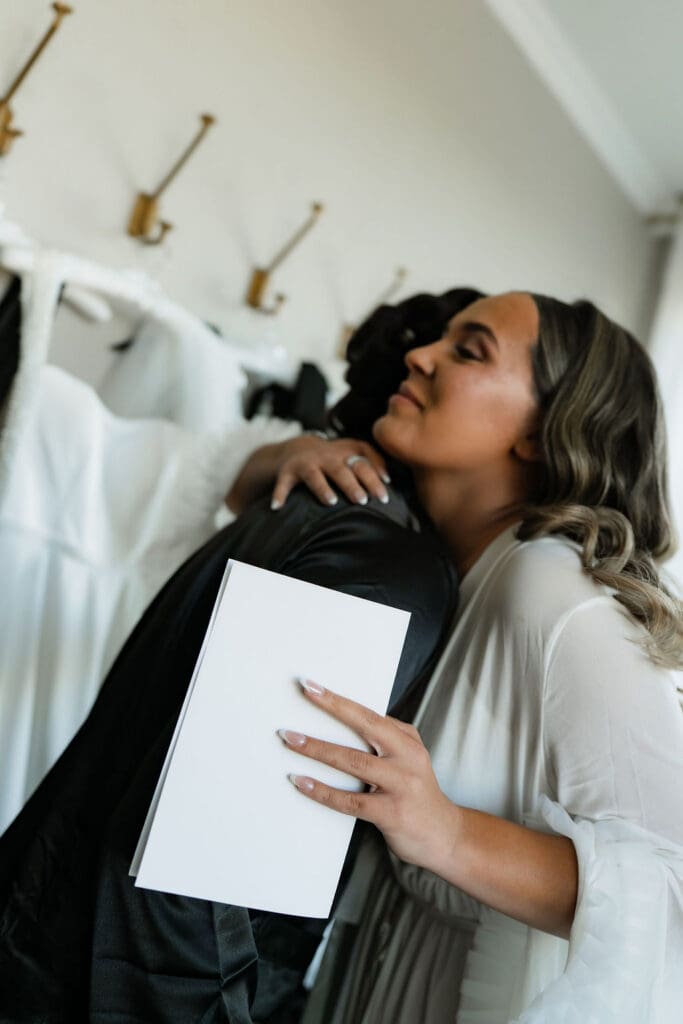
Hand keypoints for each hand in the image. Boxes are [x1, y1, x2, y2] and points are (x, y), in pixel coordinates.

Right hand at [270, 437, 390, 509]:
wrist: (297, 448)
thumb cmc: (334, 456)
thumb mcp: (354, 450)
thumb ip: (374, 459)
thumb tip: (388, 478)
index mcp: (344, 453)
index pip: (362, 465)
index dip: (373, 479)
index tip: (383, 497)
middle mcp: (325, 457)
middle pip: (340, 470)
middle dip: (351, 484)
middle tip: (362, 500)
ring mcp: (305, 464)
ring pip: (314, 476)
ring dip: (322, 488)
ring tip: (331, 502)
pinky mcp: (287, 472)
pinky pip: (282, 484)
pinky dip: (279, 494)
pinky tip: (277, 507)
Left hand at [278, 680, 459, 871]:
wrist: (446, 837)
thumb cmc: (418, 794)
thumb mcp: (411, 759)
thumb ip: (387, 740)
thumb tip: (346, 720)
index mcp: (408, 742)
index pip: (370, 714)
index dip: (340, 700)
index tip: (313, 686)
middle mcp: (407, 758)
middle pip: (365, 726)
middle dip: (332, 708)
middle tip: (304, 694)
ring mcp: (400, 785)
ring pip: (352, 761)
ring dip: (317, 749)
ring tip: (292, 739)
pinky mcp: (391, 813)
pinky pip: (348, 800)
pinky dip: (322, 790)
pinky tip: (302, 781)